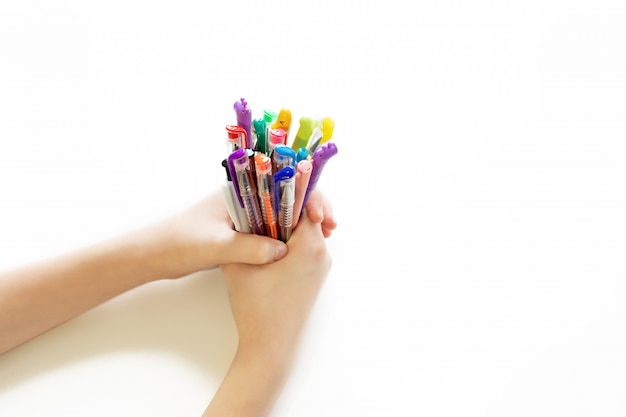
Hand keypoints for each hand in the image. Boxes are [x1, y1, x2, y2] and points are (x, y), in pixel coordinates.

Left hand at [152, 188, 335, 279]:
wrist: (151, 256)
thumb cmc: (178, 243)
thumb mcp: (215, 247)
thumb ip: (248, 249)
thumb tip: (282, 253)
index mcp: (240, 190)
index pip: (283, 181)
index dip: (307, 194)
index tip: (321, 214)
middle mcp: (246, 198)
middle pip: (288, 195)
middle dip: (313, 206)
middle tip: (331, 226)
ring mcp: (245, 215)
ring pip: (282, 212)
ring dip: (304, 221)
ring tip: (326, 236)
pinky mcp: (241, 232)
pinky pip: (273, 229)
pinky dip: (290, 235)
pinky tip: (302, 247)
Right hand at [203, 208, 332, 416]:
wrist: (269, 347)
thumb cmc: (255, 307)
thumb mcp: (238, 264)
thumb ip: (242, 232)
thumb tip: (242, 207)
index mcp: (311, 246)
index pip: (307, 201)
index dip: (287, 188)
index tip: (270, 182)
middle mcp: (323, 254)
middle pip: (308, 215)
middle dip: (284, 206)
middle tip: (261, 201)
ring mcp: (321, 267)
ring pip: (306, 232)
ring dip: (286, 224)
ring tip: (260, 222)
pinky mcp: (315, 278)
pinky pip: (306, 248)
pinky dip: (289, 240)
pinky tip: (267, 244)